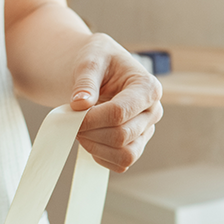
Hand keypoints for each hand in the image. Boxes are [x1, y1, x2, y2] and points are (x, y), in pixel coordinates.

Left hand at [69, 34, 162, 172]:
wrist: (97, 70)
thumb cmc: (98, 61)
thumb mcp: (90, 59)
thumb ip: (85, 80)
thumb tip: (80, 103)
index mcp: (147, 87)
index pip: (120, 113)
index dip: (91, 119)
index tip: (72, 114)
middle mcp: (152, 112)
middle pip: (121, 136)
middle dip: (90, 132)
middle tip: (72, 122)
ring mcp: (145, 131)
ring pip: (125, 155)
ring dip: (95, 147)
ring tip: (80, 131)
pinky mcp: (135, 145)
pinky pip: (120, 164)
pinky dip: (100, 156)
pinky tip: (89, 138)